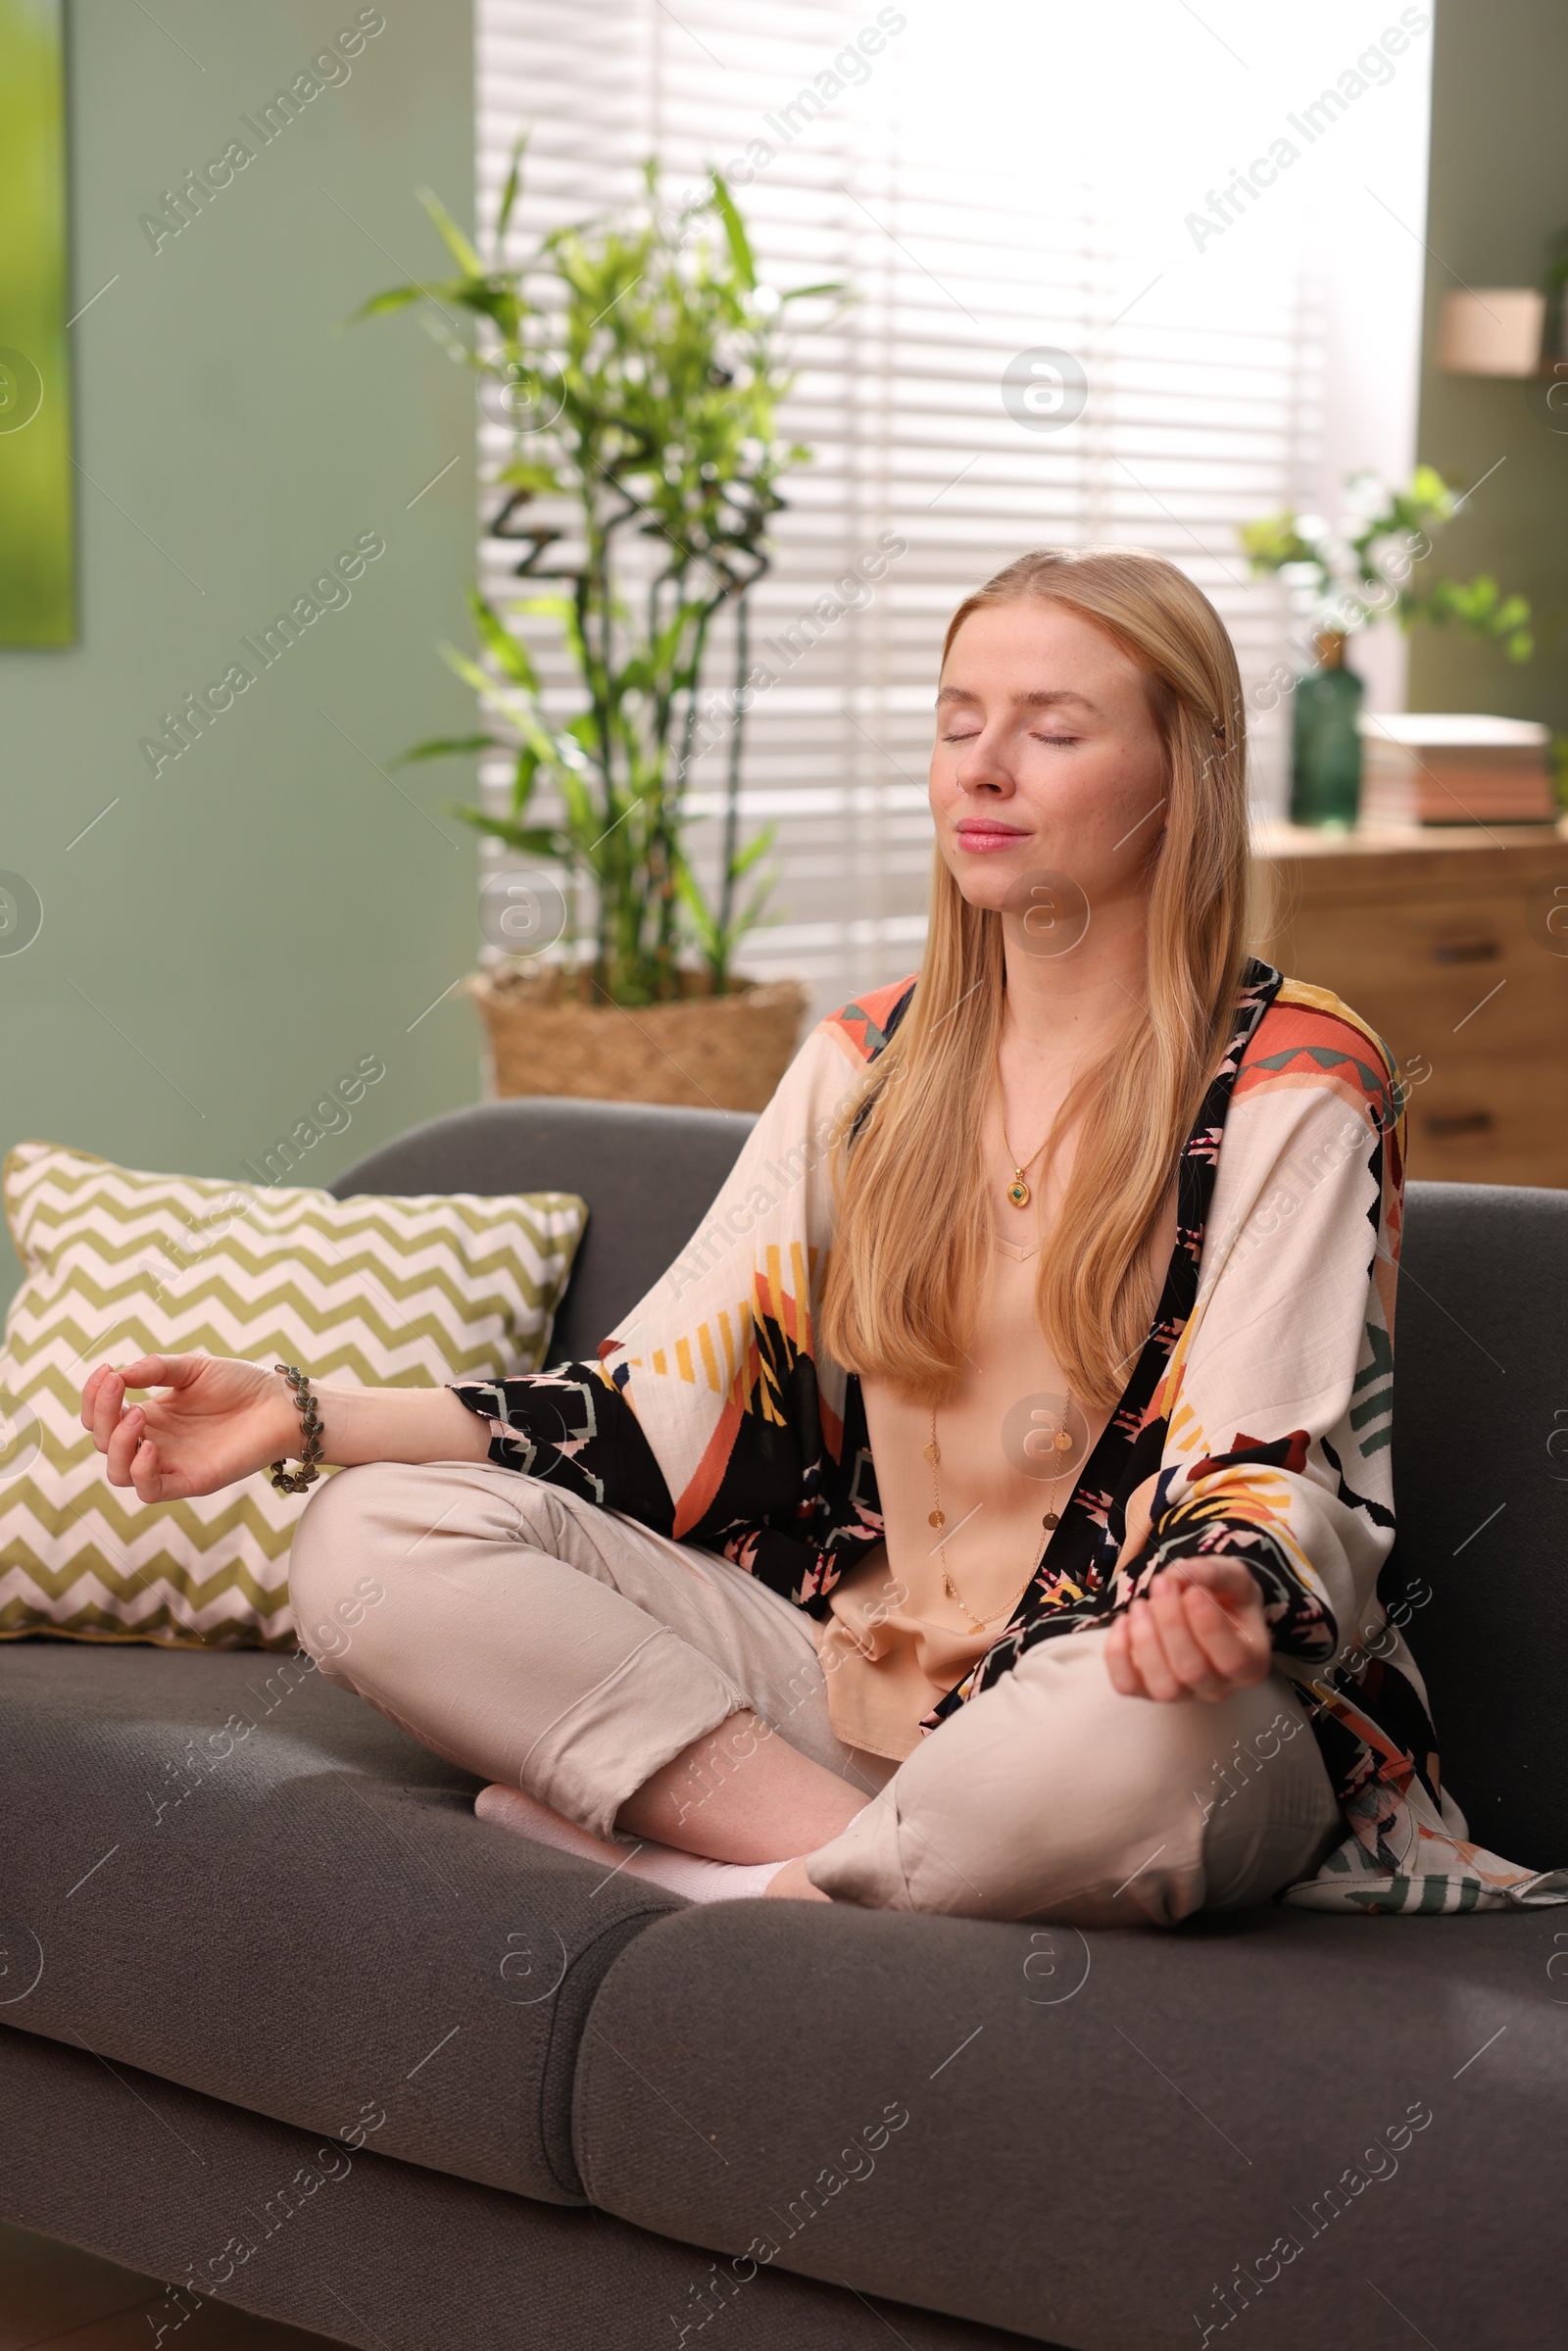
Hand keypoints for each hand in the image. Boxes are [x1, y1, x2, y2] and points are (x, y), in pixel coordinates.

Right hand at [80, 1355, 297, 1503]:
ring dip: (118, 1444)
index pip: (103, 1417)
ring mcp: (171, 1464)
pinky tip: (151, 1446)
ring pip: (119, 1473)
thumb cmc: (242, 1384)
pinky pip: (150, 1491)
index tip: (106, 1371)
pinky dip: (141, 1471)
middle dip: (103, 1414)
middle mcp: (155, 1442)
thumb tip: (119, 1373)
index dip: (94, 1398)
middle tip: (121, 1388)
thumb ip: (156, 1369)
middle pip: (105, 1443)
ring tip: (139, 1414)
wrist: (283, 1404)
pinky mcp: (191, 1481)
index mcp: (151, 1416)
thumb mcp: (192, 1368)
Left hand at [1103, 1556, 1269, 1702]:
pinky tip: (1124, 1621)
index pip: (1232, 1660)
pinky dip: (1118, 1654)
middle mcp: (1218, 1687)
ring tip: (1141, 1604)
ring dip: (1145, 1639)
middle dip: (1171, 1622)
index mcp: (1250, 1662)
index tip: (1193, 1591)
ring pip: (1162, 1686)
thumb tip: (1180, 1575)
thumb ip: (1212, 1572)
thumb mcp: (1232, 1577)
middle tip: (1162, 1583)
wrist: (1206, 1610)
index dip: (1208, 1626)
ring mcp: (1183, 1694)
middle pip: (1192, 1670)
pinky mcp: (1147, 1690)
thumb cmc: (1225, 1597)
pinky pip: (1127, 1685)